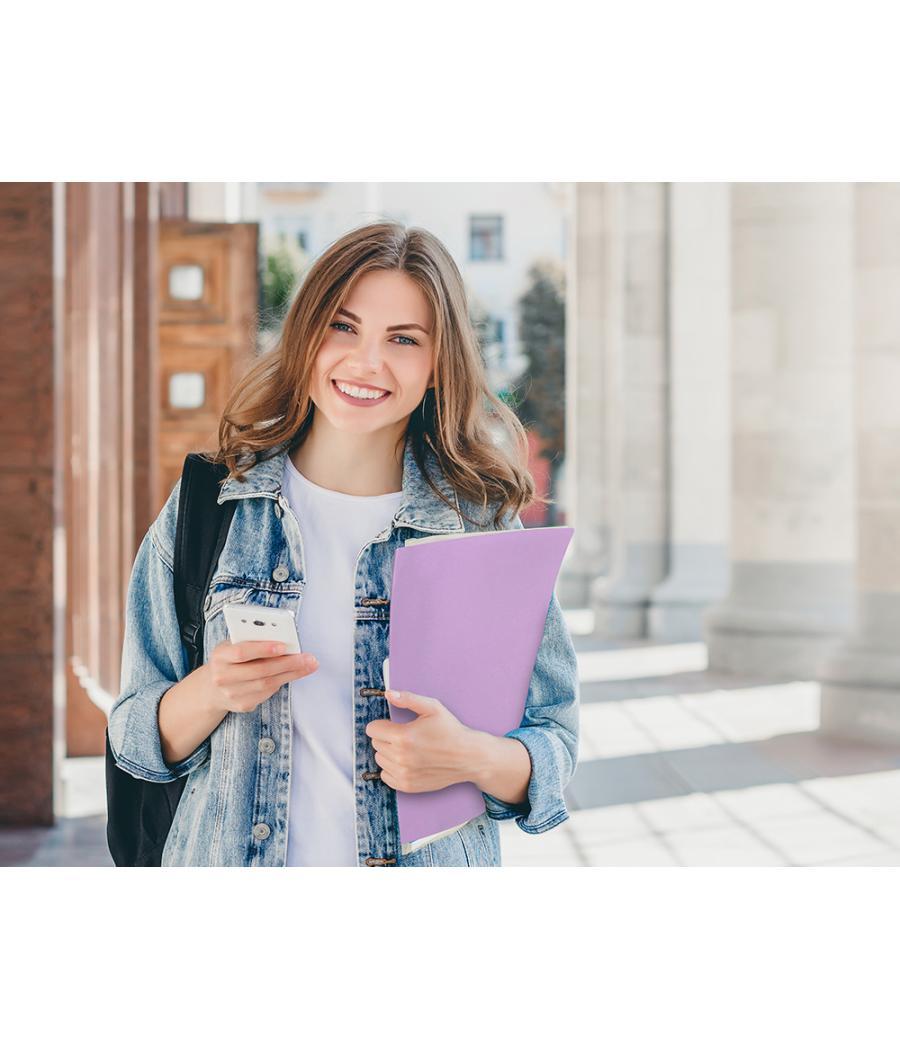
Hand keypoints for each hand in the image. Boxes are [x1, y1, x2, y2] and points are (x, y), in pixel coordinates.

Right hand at [205, 640, 318, 714]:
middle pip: (260, 670)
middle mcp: (222, 677)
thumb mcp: (233, 645)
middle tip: (308, 658)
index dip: (263, 649)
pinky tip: (293, 674)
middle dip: (287, 663)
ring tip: (308, 665)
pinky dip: (282, 682)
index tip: (284, 645)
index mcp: (220, 656)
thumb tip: (284, 639)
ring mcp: (231, 694)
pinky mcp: (242, 705)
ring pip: (267, 684)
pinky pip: (267, 694)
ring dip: (291, 674)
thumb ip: (253, 641)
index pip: (242, 652)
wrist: (212, 688)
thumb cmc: (230, 660)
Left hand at [364, 690, 480, 792]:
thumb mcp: (433, 707)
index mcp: (403, 736)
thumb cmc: (451, 731)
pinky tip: (406, 761)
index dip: (382, 724)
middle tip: (404, 735)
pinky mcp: (407, 786)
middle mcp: (401, 758)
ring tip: (407, 748)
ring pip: (379, 759)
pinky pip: (385, 776)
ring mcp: (404, 774)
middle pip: (376, 744)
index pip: (372, 730)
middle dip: (386, 737)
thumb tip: (388, 694)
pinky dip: (391, 768)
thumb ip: (408, 698)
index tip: (392, 724)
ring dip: (388, 752)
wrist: (468, 757)